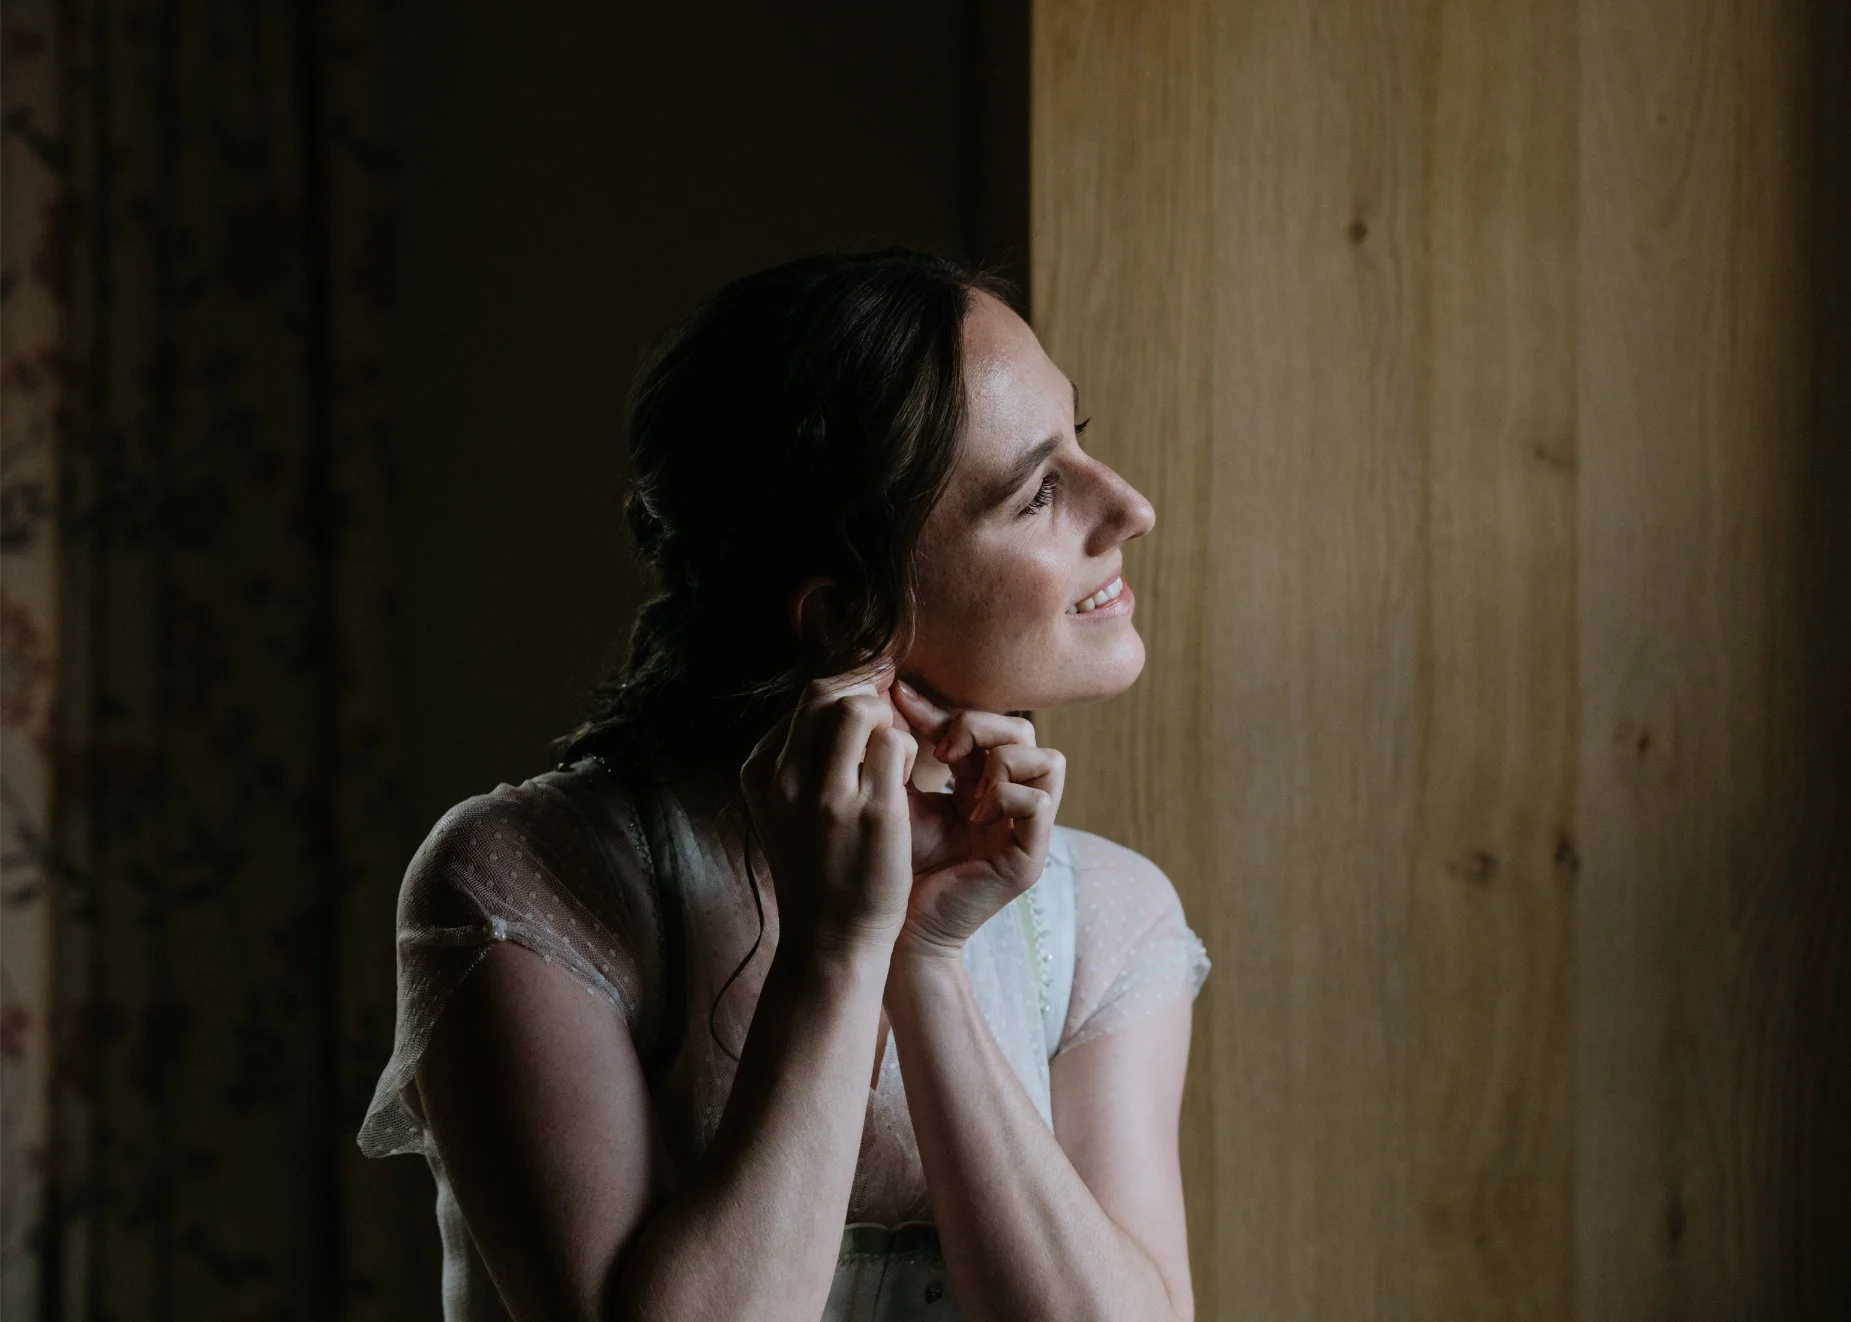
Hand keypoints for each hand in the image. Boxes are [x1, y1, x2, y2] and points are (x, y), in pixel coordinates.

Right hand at [738, 659, 919, 959]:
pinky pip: (895, 744)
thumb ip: (800, 758)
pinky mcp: (872, 813)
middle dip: (865, 687)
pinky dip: (908, 749)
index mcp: (758, 772)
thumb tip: (837, 699)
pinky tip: (909, 778)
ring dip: (887, 718)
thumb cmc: (818, 870)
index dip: (845, 687)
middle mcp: (784, 779)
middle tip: (891, 698)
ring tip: (896, 751)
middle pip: (825, 693)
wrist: (829, 939)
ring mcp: (827, 796)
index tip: (871, 691)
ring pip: (859, 709)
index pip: (803, 701)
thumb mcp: (786, 810)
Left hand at [886, 679, 1065, 961]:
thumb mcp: (897, 792)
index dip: (948, 709)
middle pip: (1023, 732)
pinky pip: (1042, 802)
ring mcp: (1026, 830)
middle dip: (981, 726)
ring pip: (1048, 760)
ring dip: (1002, 761)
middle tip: (944, 750)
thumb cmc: (892, 861)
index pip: (983, 724)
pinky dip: (1007, 797)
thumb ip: (904, 748)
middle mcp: (1009, 801)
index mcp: (980, 783)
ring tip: (964, 788)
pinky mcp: (1030, 857)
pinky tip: (971, 815)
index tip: (903, 700)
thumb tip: (894, 689)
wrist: (893, 925)